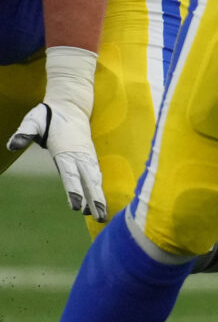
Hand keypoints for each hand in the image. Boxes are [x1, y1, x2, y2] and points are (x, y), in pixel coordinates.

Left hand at [8, 94, 105, 219]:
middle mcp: (79, 155)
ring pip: (95, 179)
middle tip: (99, 217)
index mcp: (66, 150)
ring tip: (101, 215)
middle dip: (94, 199)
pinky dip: (99, 188)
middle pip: (89, 180)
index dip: (74, 191)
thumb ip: (24, 132)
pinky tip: (99, 201)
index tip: (76, 206)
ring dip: (98, 197)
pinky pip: (96, 175)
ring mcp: (86, 156)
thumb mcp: (34, 120)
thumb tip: (13, 144)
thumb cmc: (50, 114)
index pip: (71, 174)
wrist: (72, 105)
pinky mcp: (89, 156)